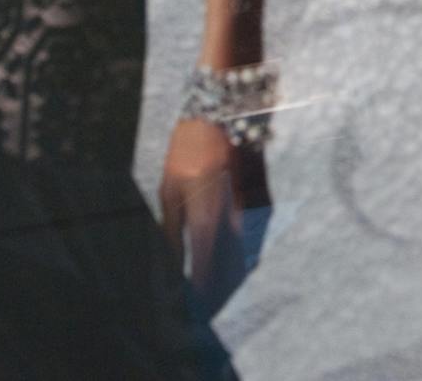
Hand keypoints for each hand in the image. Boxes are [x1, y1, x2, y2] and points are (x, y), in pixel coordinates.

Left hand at [161, 117, 245, 315]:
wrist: (218, 114)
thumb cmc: (186, 150)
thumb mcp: (170, 189)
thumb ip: (171, 228)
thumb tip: (168, 261)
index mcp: (206, 214)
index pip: (204, 265)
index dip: (199, 289)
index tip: (193, 307)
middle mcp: (231, 217)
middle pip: (226, 264)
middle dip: (214, 287)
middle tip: (203, 305)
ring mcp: (246, 209)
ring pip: (238, 252)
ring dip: (226, 272)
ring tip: (211, 288)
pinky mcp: (252, 202)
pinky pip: (245, 236)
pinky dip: (234, 251)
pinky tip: (225, 260)